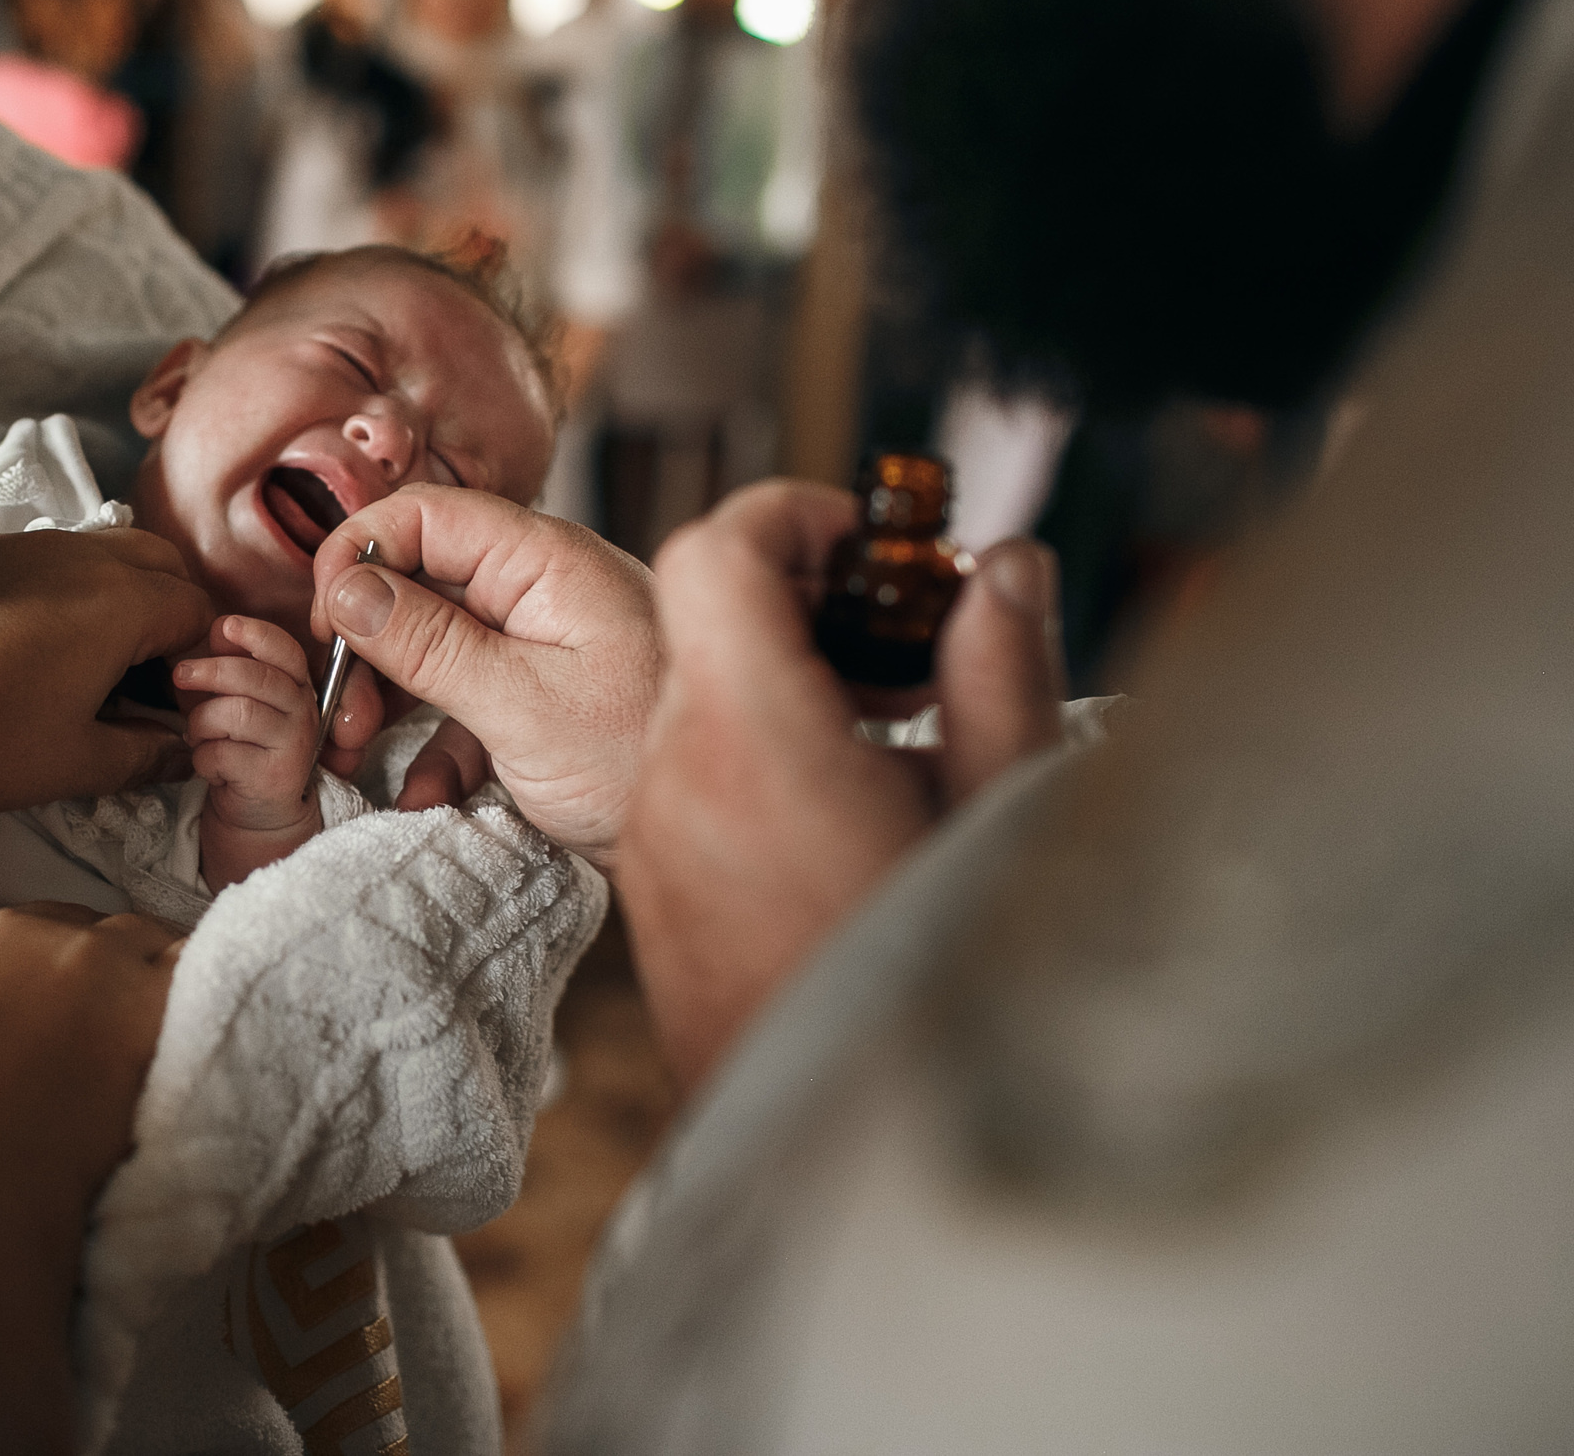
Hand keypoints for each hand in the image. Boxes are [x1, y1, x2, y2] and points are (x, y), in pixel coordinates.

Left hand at [0, 527, 215, 817]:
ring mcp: (28, 548)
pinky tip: (44, 656)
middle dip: (174, 617)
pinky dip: (77, 595)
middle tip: (152, 687)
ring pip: (107, 555)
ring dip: (126, 601)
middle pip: (161, 566)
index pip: (200, 614)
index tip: (182, 713)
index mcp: (123, 601)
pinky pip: (57, 560)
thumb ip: (144, 755)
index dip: (205, 664)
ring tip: (100, 673)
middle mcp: (83, 557)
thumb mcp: (74, 762)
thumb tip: (182, 753)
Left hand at [173, 616, 325, 885]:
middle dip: (212, 671)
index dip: (257, 635)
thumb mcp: (236, 699)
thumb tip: (218, 630)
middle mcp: (303, 713)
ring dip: (203, 722)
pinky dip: (202, 757)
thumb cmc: (240, 745)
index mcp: (296, 685)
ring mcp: (294, 747)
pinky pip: (224, 754)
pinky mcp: (275, 779)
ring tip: (196, 734)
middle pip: (257, 679)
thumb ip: (232, 665)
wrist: (257, 811)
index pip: (286, 651)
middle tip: (181, 675)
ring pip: (237, 714)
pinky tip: (207, 764)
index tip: (224, 626)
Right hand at [308, 486, 659, 870]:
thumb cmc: (645, 761)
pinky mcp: (545, 700)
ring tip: (353, 754)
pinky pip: (469, 703)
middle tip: (337, 712)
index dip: (358, 555)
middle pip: (420, 580)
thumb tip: (346, 587)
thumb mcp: (522, 706)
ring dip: (388, 700)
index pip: (424, 513)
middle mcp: (541, 588)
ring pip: (436, 645)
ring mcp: (543, 644)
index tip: (323, 624)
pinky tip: (424, 795)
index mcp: (543, 560)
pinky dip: (438, 747)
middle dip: (366, 643)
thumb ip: (430, 643)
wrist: (737, 842)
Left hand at [620, 481, 1065, 1091]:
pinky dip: (748, 758)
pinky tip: (840, 811)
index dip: (784, 517)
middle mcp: (674, 778)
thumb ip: (1000, 667)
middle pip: (699, 623)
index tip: (863, 541)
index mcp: (752, 737)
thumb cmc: (946, 973)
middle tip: (900, 636)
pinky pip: (684, 783)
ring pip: (689, 704)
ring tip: (886, 733)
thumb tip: (1004, 567)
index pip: (712, 554)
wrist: (861, 1138)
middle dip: (798, 604)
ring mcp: (651, 842)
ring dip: (774, 685)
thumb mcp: (998, 805)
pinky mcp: (653, 895)